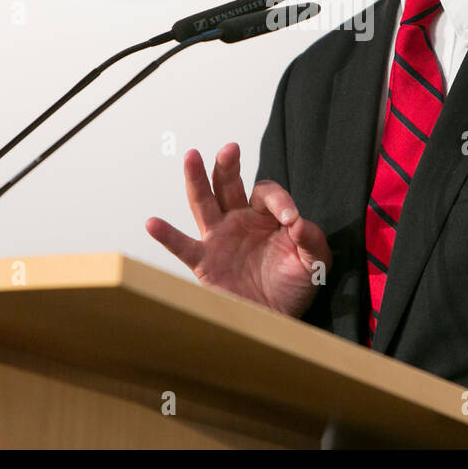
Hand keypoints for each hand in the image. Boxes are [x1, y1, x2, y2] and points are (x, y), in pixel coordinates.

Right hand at [145, 142, 331, 318]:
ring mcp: (219, 238)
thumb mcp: (314, 263)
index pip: (266, 194)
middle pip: (229, 185)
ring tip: (192, 156)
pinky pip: (183, 246)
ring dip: (196, 180)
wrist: (278, 320)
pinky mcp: (204, 262)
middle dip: (228, 166)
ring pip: (204, 203)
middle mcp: (240, 220)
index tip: (292, 219)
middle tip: (231, 149)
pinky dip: (167, 235)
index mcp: (266, 215)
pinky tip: (153, 223)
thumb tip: (299, 222)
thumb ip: (312, 240)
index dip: (279, 201)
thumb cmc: (294, 287)